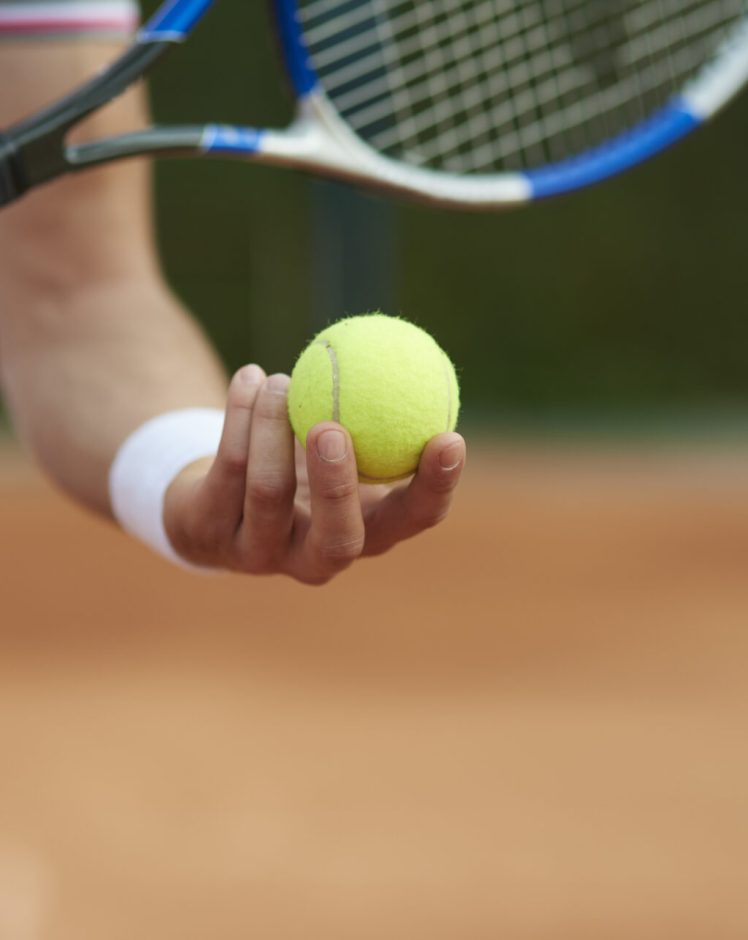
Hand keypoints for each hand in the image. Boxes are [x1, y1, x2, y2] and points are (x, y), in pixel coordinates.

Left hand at [164, 364, 465, 583]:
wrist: (213, 497)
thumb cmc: (299, 461)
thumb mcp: (344, 441)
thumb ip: (377, 416)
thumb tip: (419, 357)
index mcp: (366, 534)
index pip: (412, 521)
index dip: (435, 488)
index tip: (451, 437)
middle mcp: (316, 558)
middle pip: (338, 539)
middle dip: (336, 487)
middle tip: (332, 427)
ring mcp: (258, 554)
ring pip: (267, 493)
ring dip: (273, 427)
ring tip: (281, 379)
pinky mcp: (209, 534)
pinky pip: (227, 470)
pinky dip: (240, 417)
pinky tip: (250, 377)